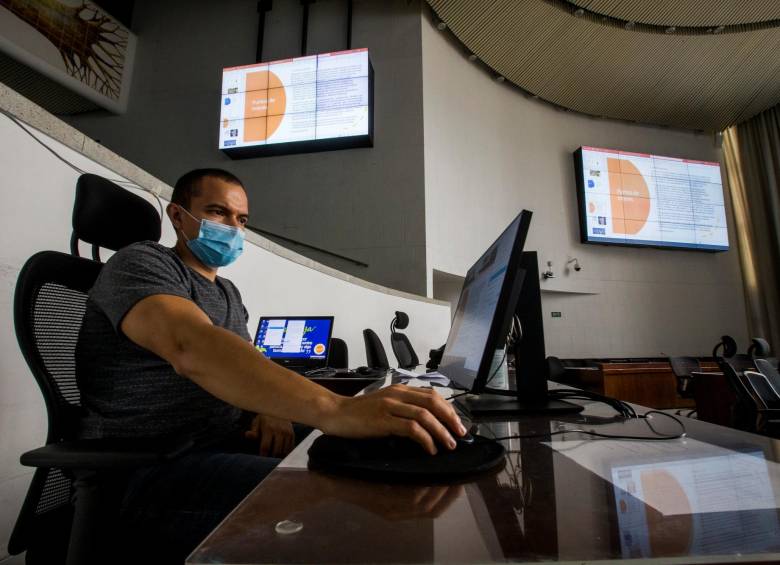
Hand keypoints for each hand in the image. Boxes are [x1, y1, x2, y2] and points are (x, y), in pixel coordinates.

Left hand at [245, 413, 294, 457]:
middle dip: (271, 458)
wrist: (278, 408)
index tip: (260, 461)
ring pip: (284, 451)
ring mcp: (287, 432)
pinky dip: (286, 453)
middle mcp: (279, 430)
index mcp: (268, 428)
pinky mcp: (292, 434)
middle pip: (276, 451)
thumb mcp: (257, 422)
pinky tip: (281, 455)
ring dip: (279, 457)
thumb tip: (247, 435)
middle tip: (267, 462)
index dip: (263, 456)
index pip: (265, 447)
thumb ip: (254, 431)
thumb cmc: (264, 418)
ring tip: (273, 459)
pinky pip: (290, 448)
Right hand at [322, 384, 466, 454]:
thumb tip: (427, 421)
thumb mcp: (385, 403)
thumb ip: (404, 407)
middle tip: (460, 434)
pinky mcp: (384, 420)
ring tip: (449, 445)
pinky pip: (411, 428)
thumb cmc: (360, 413)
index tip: (457, 424)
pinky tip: (430, 449)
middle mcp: (398, 394)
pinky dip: (425, 439)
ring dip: (441, 431)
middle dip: (450, 419)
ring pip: (425, 416)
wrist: (335, 413)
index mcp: (400, 389)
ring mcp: (391, 406)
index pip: (432, 395)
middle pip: (433, 403)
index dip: (448, 409)